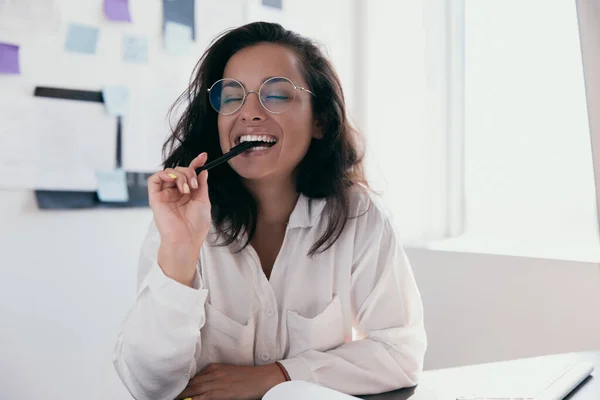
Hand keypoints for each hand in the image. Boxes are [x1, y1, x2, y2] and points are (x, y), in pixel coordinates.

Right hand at [147, 153, 210, 283]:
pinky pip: (155, 178)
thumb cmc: (196, 225)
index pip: (190, 174)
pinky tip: (174, 182)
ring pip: (169, 172)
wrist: (186, 238)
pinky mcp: (155, 197)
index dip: (196, 163)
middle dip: (190, 172)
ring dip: (180, 175)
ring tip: (186, 189)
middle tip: (194, 186)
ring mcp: (165, 194)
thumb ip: (201, 185)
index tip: (204, 156)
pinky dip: (165, 175)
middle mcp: (175, 192)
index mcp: (188, 194)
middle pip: (180, 171)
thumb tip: (203, 170)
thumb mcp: (203, 201)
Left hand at [176, 363, 286, 399]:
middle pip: (189, 385)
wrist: (262, 378)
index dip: (181, 387)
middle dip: (178, 393)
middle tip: (168, 397)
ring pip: (192, 392)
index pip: (192, 378)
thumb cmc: (247, 378)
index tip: (174, 392)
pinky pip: (201, 399)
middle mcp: (211, 374)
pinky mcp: (219, 393)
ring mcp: (214, 383)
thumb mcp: (227, 373)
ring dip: (181, 397)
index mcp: (213, 368)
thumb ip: (214, 377)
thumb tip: (201, 387)